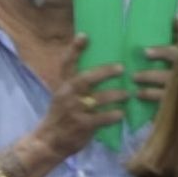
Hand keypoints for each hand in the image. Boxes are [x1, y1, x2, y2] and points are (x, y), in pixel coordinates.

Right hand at [32, 34, 128, 157]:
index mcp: (64, 85)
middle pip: (86, 78)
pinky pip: (101, 118)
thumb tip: (103, 70)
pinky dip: (113, 115)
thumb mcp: (65, 97)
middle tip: (121, 68)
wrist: (49, 141)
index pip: (67, 63)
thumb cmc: (62, 116)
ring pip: (98, 98)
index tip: (85, 35)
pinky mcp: (81, 125)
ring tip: (128, 93)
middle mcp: (67, 94)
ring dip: (116, 94)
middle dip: (105, 72)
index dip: (75, 49)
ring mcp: (74, 110)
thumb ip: (78, 85)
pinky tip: (122, 113)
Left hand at [132, 16, 177, 103]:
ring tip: (136, 92)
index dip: (159, 52)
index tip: (145, 52)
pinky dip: (153, 103)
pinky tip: (142, 102)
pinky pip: (164, 104)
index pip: (171, 53)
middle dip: (149, 76)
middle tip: (133, 76)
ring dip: (149, 92)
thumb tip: (175, 16)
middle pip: (164, 75)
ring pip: (164, 92)